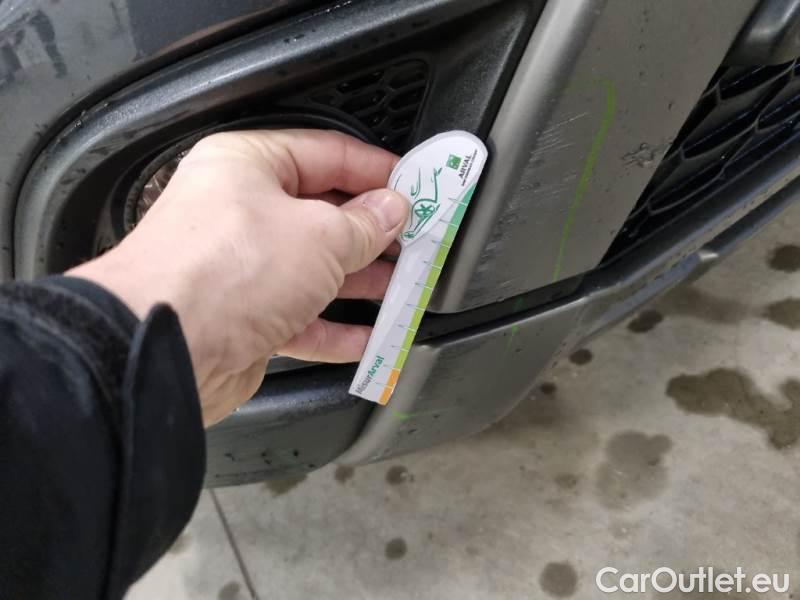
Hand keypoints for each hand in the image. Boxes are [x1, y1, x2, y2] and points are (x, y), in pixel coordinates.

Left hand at [69, 129, 407, 424]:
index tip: (413, 187)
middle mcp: (239, 212)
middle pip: (322, 215)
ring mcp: (239, 268)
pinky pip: (301, 318)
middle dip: (373, 232)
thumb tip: (391, 212)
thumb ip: (364, 224)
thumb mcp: (319, 236)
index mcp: (247, 166)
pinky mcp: (242, 318)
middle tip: (416, 242)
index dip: (375, 169)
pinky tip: (369, 336)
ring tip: (404, 289)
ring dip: (361, 282)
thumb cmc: (223, 272)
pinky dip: (336, 329)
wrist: (164, 350)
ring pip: (314, 270)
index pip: (325, 153)